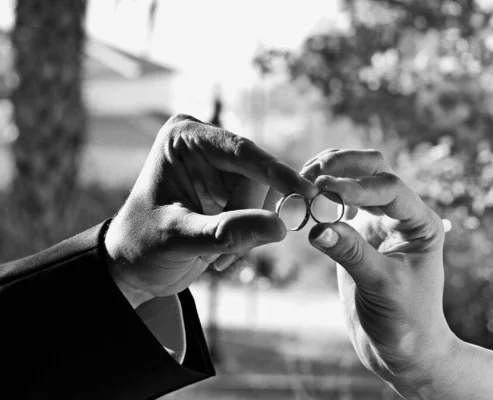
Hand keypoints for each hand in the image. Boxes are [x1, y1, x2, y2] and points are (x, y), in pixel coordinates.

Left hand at [105, 114, 316, 307]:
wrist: (132, 266)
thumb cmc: (142, 246)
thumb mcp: (179, 238)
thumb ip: (226, 232)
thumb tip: (280, 227)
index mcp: (184, 139)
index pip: (242, 151)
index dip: (278, 174)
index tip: (307, 194)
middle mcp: (205, 146)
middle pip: (257, 176)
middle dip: (249, 216)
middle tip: (230, 253)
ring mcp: (219, 168)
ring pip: (262, 197)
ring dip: (248, 232)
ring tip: (218, 257)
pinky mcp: (229, 190)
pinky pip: (258, 211)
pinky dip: (248, 237)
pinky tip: (221, 254)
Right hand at [301, 149, 456, 395]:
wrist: (401, 348)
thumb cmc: (406, 321)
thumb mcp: (382, 287)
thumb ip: (352, 254)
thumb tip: (317, 228)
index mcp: (419, 223)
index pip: (389, 188)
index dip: (357, 187)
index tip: (325, 192)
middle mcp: (400, 215)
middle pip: (373, 169)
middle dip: (343, 166)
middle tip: (310, 176)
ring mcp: (377, 221)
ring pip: (353, 179)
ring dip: (328, 176)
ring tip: (299, 184)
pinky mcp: (355, 233)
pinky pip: (335, 205)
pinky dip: (318, 199)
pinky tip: (299, 202)